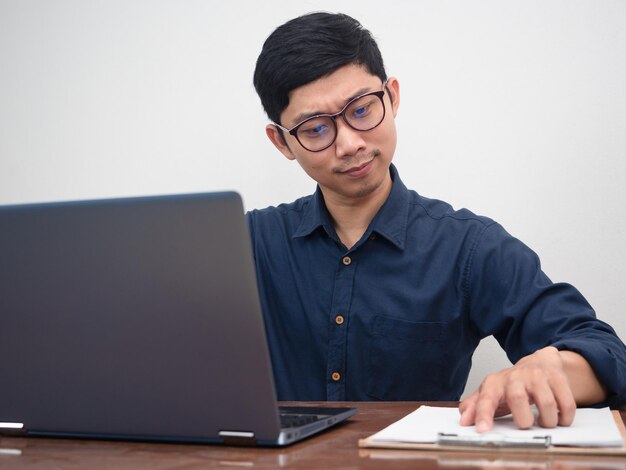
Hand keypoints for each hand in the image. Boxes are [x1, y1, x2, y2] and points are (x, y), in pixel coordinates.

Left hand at [458, 346, 576, 431]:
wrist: (539, 362)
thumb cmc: (513, 384)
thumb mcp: (491, 393)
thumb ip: (475, 406)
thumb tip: (464, 420)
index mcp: (495, 383)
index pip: (486, 398)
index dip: (483, 414)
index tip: (482, 430)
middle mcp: (515, 377)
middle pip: (517, 398)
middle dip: (523, 419)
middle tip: (526, 424)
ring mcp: (537, 376)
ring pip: (546, 403)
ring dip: (548, 421)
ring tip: (544, 421)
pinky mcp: (557, 378)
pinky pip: (566, 403)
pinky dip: (565, 417)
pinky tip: (559, 417)